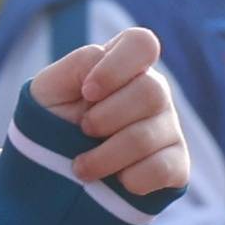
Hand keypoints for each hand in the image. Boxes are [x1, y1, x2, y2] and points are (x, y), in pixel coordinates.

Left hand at [31, 25, 188, 203]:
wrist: (54, 173)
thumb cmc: (52, 122)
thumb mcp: (47, 90)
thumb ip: (75, 65)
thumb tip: (103, 59)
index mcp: (125, 64)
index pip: (142, 44)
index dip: (117, 67)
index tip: (87, 92)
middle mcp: (155, 91)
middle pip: (152, 91)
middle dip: (106, 117)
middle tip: (83, 130)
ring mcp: (169, 129)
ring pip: (148, 137)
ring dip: (105, 157)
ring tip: (81, 166)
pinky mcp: (177, 165)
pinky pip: (163, 169)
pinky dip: (130, 180)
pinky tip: (115, 181)